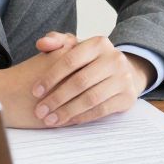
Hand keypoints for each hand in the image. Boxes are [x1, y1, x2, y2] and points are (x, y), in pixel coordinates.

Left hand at [31, 32, 151, 126]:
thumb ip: (57, 42)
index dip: (51, 77)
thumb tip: (41, 44)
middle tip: (40, 111)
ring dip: (67, 111)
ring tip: (50, 120)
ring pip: (90, 98)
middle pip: (80, 81)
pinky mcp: (128, 97)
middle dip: (56, 98)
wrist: (125, 72)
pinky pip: (101, 110)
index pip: (70, 60)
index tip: (35, 92)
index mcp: (99, 43)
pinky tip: (68, 121)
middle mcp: (114, 59)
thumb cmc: (92, 61)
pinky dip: (82, 117)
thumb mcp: (76, 47)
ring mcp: (124, 78)